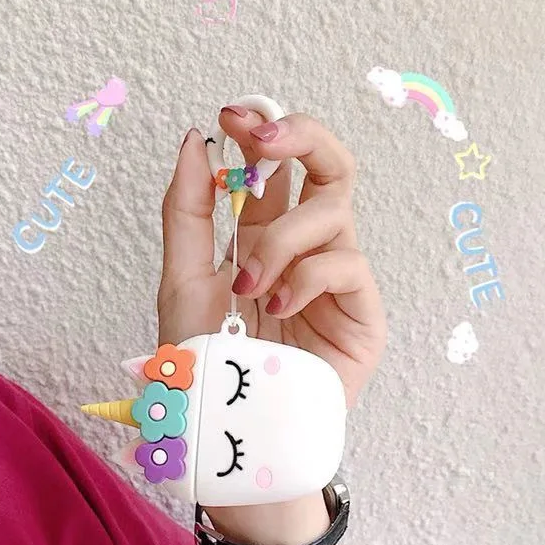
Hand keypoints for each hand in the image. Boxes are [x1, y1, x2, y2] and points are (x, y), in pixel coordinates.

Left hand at [159, 109, 385, 407]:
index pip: (276, 167)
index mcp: (261, 238)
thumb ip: (189, 211)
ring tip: (248, 283)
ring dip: (282, 238)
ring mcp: (336, 279)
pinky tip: (277, 307)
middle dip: (301, 137)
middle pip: (329, 166)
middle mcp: (303, 250)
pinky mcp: (363, 312)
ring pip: (333, 210)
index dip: (261, 131)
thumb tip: (197, 141)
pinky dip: (306, 276)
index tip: (231, 116)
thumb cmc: (208, 362)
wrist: (232, 428)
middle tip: (263, 139)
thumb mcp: (181, 279)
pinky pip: (347, 263)